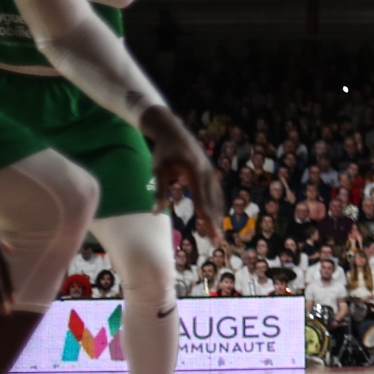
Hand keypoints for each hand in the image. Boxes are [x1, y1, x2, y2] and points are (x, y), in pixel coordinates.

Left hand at [140, 105, 222, 234]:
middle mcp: (207, 174)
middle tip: (217, 242)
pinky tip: (216, 213)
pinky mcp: (209, 172)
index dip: (208, 221)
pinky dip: (216, 205)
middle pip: (213, 203)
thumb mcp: (158, 171)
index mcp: (195, 174)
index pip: (203, 202)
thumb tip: (156, 213)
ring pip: (217, 198)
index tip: (212, 236)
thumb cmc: (163, 152)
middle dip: (215, 223)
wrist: (173, 131)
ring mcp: (210, 172)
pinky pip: (215, 191)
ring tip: (218, 232)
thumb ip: (159, 192)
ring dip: (217, 216)